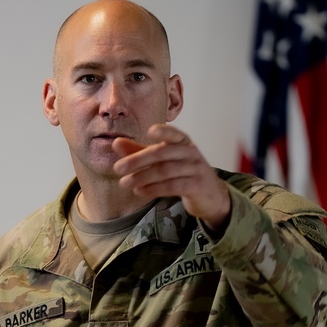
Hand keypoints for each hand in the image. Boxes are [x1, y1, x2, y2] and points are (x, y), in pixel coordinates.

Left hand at [112, 124, 230, 232]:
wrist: (210, 195)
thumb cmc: (183, 173)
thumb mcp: (163, 160)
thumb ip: (140, 152)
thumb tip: (116, 143)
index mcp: (183, 142)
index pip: (174, 133)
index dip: (164, 131)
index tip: (149, 131)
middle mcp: (191, 152)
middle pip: (163, 153)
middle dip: (138, 160)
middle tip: (118, 168)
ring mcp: (196, 169)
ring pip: (166, 171)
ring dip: (142, 177)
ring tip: (125, 183)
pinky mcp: (197, 186)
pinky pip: (173, 186)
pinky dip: (154, 189)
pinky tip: (140, 191)